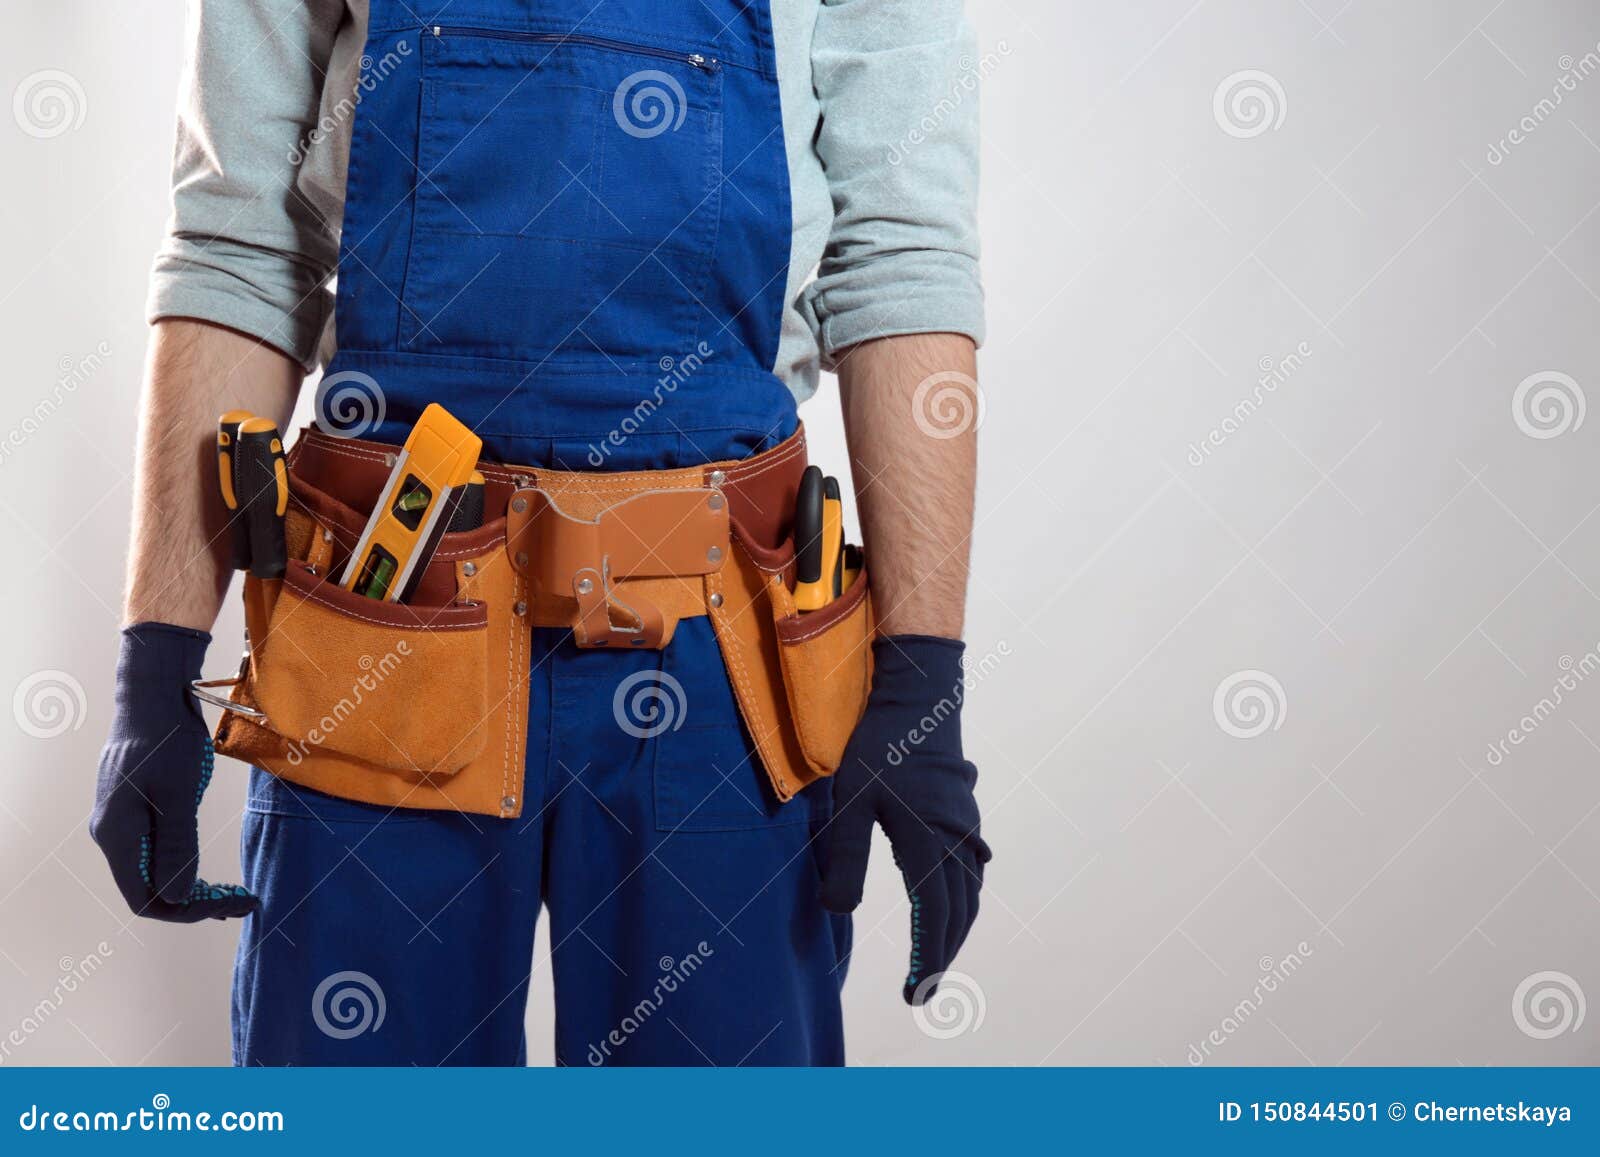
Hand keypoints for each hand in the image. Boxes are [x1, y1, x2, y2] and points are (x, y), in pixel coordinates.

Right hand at [91, 623, 257, 921]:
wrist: (153, 698)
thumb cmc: (166, 740)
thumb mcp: (179, 793)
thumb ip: (177, 845)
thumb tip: (179, 895)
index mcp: (118, 836)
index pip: (146, 898)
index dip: (186, 911)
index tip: (229, 906)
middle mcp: (115, 836)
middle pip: (151, 889)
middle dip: (196, 901)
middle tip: (245, 900)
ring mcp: (124, 823)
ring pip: (156, 872)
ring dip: (193, 886)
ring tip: (235, 894)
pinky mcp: (137, 811)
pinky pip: (158, 852)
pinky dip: (186, 865)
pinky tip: (213, 871)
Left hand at [819, 635, 990, 1003]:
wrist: (920, 697)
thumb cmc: (880, 748)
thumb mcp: (850, 803)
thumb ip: (846, 860)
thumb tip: (837, 912)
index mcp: (930, 847)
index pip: (935, 920)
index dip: (926, 961)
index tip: (916, 994)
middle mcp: (957, 844)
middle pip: (959, 914)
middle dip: (942, 954)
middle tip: (924, 987)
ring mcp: (966, 828)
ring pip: (969, 893)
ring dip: (955, 928)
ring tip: (936, 954)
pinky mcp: (963, 813)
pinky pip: (971, 871)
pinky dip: (962, 898)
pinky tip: (952, 900)